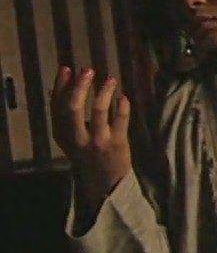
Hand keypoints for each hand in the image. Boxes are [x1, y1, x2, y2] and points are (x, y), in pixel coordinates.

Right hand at [51, 66, 131, 193]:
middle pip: (73, 108)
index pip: (56, 107)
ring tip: (111, 79)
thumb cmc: (87, 154)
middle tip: (88, 70)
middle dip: (79, 87)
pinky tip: (123, 97)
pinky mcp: (117, 143)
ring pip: (98, 111)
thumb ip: (67, 117)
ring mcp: (97, 141)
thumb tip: (66, 85)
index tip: (66, 68)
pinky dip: (122, 105)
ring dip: (104, 92)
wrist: (105, 184)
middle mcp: (77, 138)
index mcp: (62, 135)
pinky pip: (120, 119)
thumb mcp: (70, 139)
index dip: (60, 86)